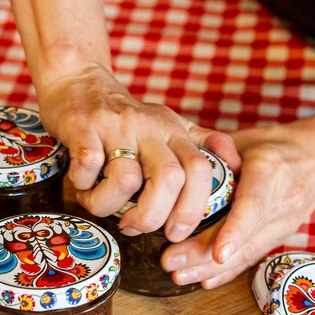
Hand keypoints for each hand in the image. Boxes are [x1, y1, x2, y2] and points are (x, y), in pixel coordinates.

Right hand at [37, 63, 240, 241]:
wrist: (78, 81)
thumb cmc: (123, 117)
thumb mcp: (168, 124)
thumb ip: (202, 144)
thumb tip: (236, 165)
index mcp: (173, 132)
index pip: (200, 170)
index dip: (192, 208)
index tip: (175, 233)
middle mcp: (150, 127)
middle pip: (169, 179)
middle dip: (152, 216)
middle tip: (133, 226)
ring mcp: (116, 126)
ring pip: (125, 179)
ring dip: (107, 204)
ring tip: (97, 202)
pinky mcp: (84, 126)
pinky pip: (89, 164)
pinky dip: (83, 184)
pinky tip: (81, 182)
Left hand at [161, 115, 314, 288]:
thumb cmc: (271, 146)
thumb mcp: (242, 141)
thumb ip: (213, 156)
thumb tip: (176, 175)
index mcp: (270, 172)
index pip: (253, 206)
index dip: (235, 232)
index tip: (217, 253)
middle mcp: (281, 201)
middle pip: (244, 237)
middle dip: (204, 255)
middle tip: (170, 263)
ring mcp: (284, 223)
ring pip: (247, 252)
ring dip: (211, 269)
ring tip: (179, 276)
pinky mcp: (280, 236)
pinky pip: (253, 256)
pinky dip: (228, 271)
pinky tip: (205, 280)